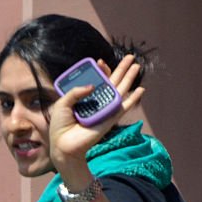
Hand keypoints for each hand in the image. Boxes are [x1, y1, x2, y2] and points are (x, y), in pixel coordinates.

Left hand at [48, 54, 144, 180]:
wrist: (63, 144)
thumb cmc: (60, 126)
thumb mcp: (62, 104)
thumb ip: (76, 91)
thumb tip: (93, 85)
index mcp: (83, 97)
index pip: (95, 80)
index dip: (99, 70)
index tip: (99, 61)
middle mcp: (95, 102)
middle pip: (112, 82)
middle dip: (121, 69)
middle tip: (131, 57)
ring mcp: (104, 109)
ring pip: (120, 90)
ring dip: (129, 78)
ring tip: (136, 65)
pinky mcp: (110, 118)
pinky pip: (124, 107)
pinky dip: (133, 98)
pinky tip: (141, 89)